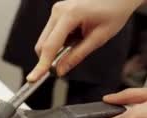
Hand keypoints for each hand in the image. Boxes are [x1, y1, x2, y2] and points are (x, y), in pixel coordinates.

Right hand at [26, 0, 143, 81]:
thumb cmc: (113, 12)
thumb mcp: (98, 38)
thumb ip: (76, 56)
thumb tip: (59, 71)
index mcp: (70, 15)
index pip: (50, 46)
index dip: (41, 65)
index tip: (33, 78)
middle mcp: (58, 11)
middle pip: (43, 44)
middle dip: (50, 58)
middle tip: (66, 64)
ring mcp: (56, 10)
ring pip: (46, 40)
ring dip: (58, 48)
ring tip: (80, 40)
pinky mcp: (57, 12)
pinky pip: (51, 34)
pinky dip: (60, 41)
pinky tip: (77, 35)